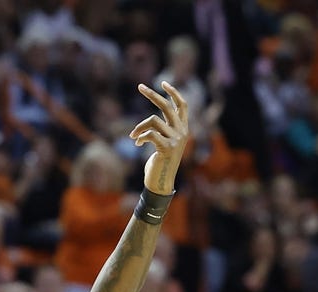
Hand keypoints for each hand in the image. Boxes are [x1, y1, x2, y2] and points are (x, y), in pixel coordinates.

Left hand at [130, 81, 188, 195]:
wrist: (161, 183)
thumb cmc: (159, 164)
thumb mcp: (163, 144)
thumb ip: (161, 131)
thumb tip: (151, 121)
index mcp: (183, 129)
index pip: (182, 105)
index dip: (174, 93)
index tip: (163, 82)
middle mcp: (182, 132)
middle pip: (167, 106)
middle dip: (152, 94)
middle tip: (140, 86)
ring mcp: (176, 139)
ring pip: (153, 120)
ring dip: (139, 127)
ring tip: (133, 136)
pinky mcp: (166, 147)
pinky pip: (150, 133)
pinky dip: (140, 136)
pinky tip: (137, 143)